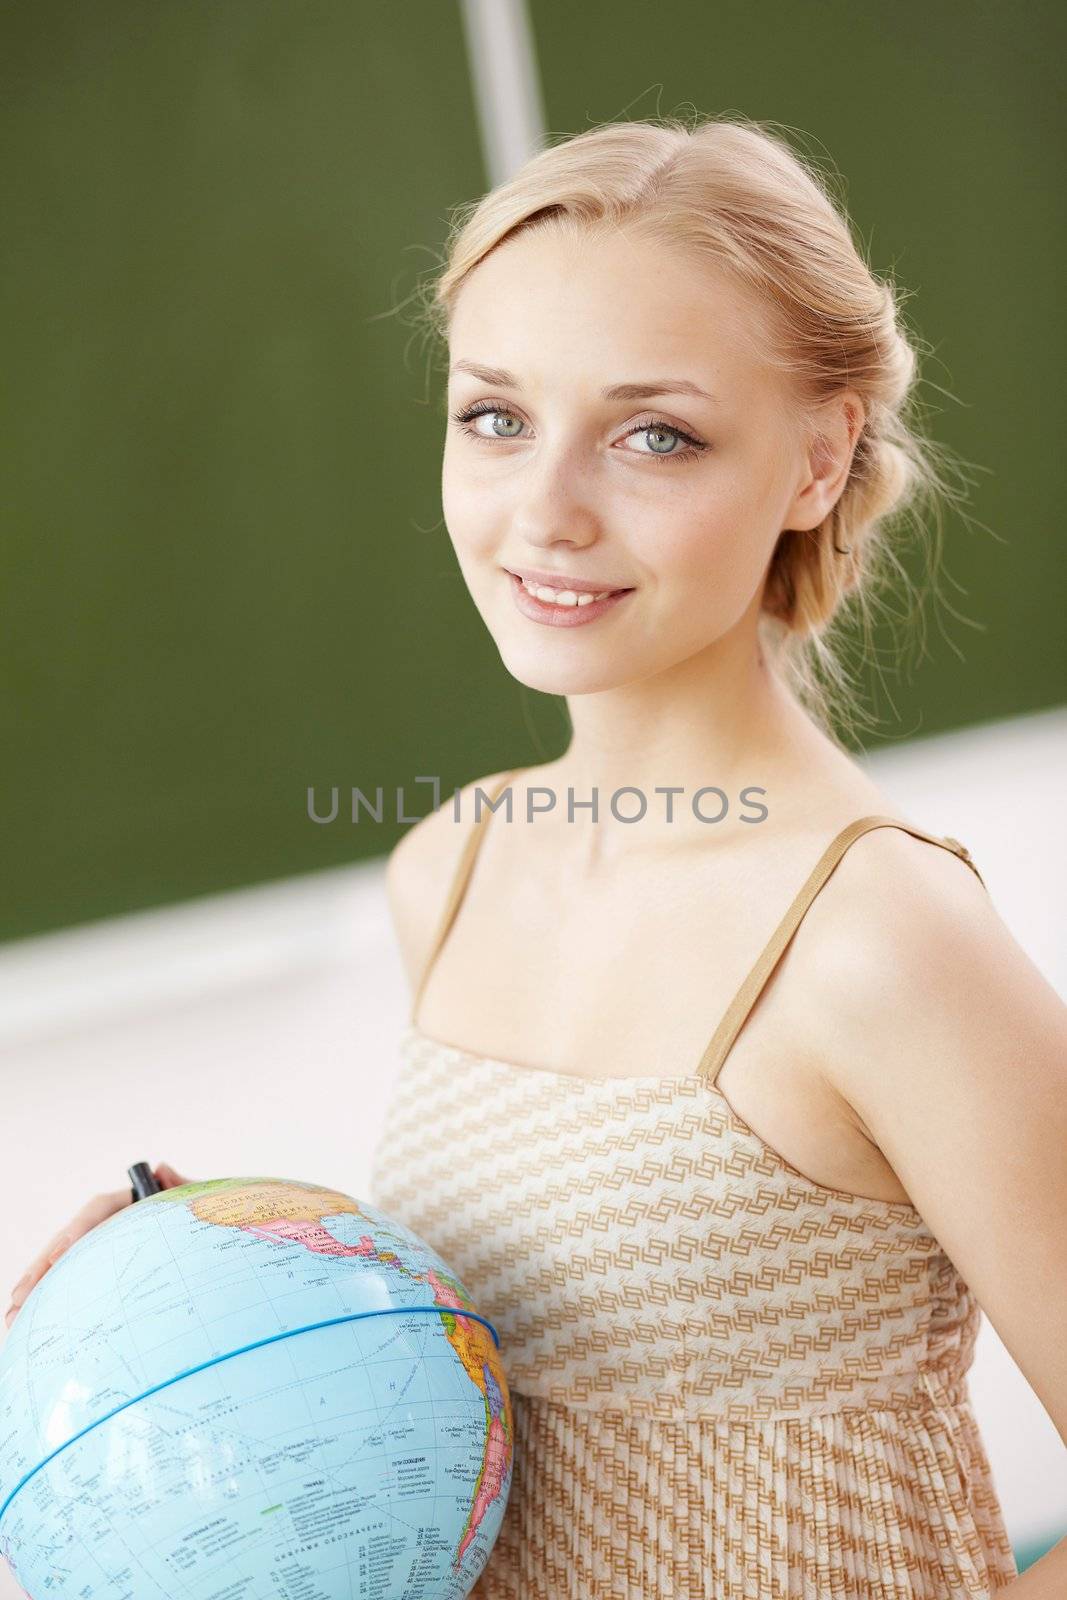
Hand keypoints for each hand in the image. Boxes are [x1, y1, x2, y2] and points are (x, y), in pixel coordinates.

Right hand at [4, 1163, 192, 1329]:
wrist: (222, 1235)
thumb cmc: (210, 1216)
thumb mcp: (201, 1200)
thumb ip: (182, 1187)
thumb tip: (162, 1168)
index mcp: (133, 1202)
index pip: (99, 1209)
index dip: (80, 1227)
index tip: (66, 1248)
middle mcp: (112, 1223)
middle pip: (70, 1240)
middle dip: (43, 1266)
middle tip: (21, 1294)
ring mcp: (105, 1247)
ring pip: (63, 1264)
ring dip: (36, 1287)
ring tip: (12, 1313)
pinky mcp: (102, 1271)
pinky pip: (72, 1282)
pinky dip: (51, 1298)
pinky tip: (27, 1319)